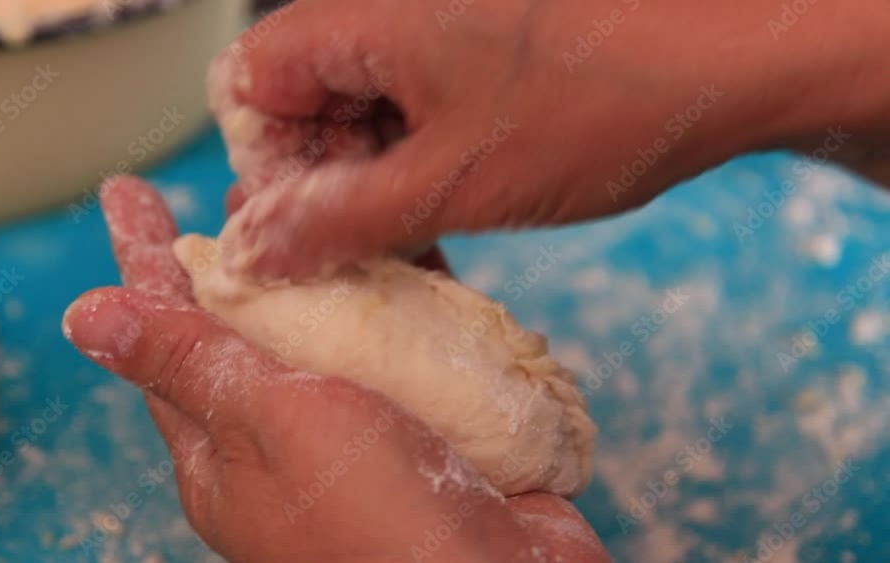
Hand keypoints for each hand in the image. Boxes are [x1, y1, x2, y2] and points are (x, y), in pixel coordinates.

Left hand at [63, 176, 610, 562]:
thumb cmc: (375, 523)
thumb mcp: (269, 427)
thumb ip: (190, 365)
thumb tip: (87, 318)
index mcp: (227, 451)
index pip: (168, 336)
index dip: (146, 260)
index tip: (128, 195)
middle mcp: (290, 438)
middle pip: (251, 325)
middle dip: (238, 252)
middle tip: (231, 185)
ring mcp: (363, 429)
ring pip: (331, 328)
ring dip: (320, 263)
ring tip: (308, 199)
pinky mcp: (431, 421)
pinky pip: (409, 340)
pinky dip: (404, 292)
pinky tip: (403, 247)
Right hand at [212, 0, 889, 279]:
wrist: (723, 60)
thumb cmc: (597, 107)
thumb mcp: (453, 184)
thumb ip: (341, 220)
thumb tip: (258, 247)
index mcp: (367, 17)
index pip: (254, 81)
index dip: (266, 160)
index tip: (298, 224)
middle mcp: (391, 10)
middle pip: (303, 93)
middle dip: (319, 176)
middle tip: (358, 243)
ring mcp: (435, 27)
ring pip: (360, 105)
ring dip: (370, 176)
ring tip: (413, 229)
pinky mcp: (473, 49)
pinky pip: (411, 103)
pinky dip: (413, 157)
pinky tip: (444, 202)